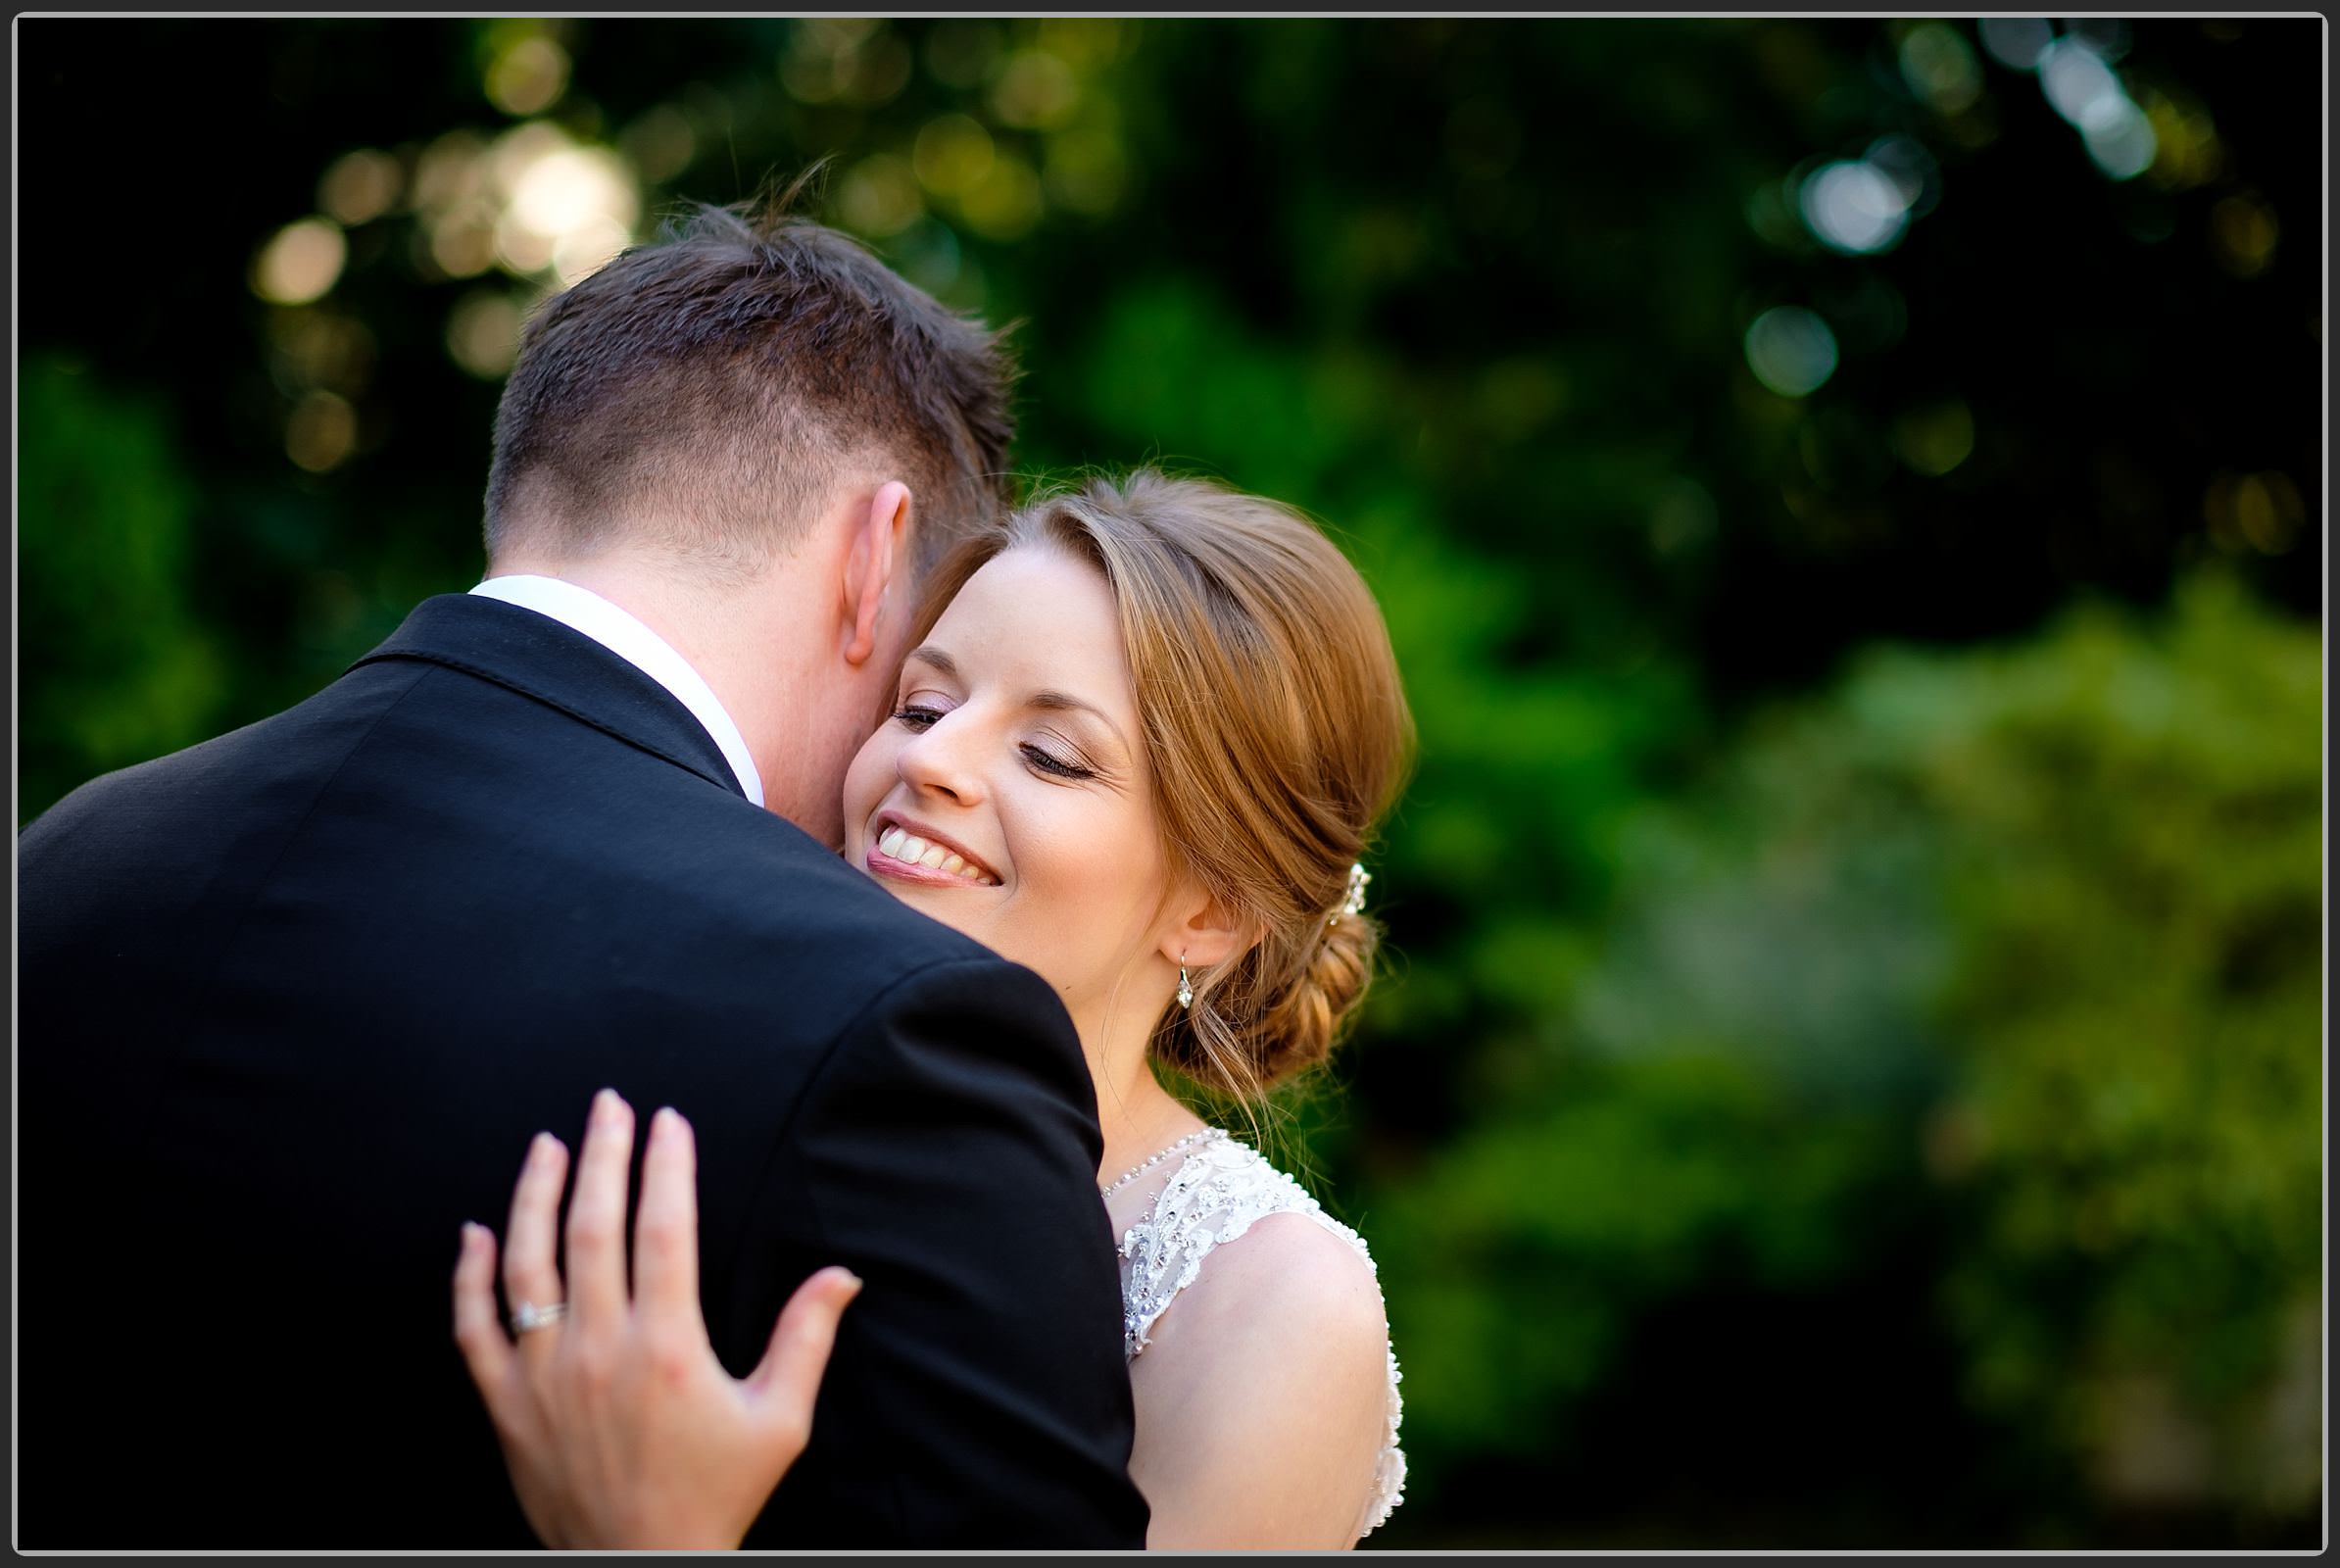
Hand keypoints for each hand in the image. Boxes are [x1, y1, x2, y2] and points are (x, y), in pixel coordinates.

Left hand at [452, 1089, 861, 1549]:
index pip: (663, 1229)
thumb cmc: (714, 1498)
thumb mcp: (778, 1423)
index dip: (666, 1166)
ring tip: (548, 1144)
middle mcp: (598, 1350)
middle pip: (592, 1227)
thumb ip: (805, 1341)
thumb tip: (841, 1275)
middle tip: (609, 1105)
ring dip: (535, 1194)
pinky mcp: (505, 1406)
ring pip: (527, 1263)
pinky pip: (474, 1328)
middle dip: (602, 1155)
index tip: (668, 1121)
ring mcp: (542, 1376)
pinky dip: (468, 1276)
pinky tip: (476, 1232)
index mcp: (667, 1347)